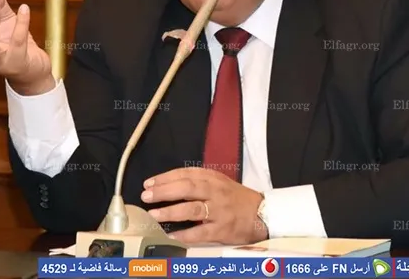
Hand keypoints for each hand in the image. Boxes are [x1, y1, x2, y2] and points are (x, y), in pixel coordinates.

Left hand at [141, 168, 267, 244]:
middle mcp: (216, 192)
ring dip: (170, 211)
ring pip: (192, 209)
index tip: (149, 182)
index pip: (186, 174)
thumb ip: (198, 182)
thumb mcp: (220, 183)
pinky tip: (170, 235)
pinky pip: (200, 232)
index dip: (166, 177)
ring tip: (153, 213)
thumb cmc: (237, 199)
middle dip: (164, 191)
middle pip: (187, 188)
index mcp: (213, 178)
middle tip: (146, 195)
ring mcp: (219, 211)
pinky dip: (184, 234)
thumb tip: (168, 186)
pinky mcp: (222, 229)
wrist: (262, 214)